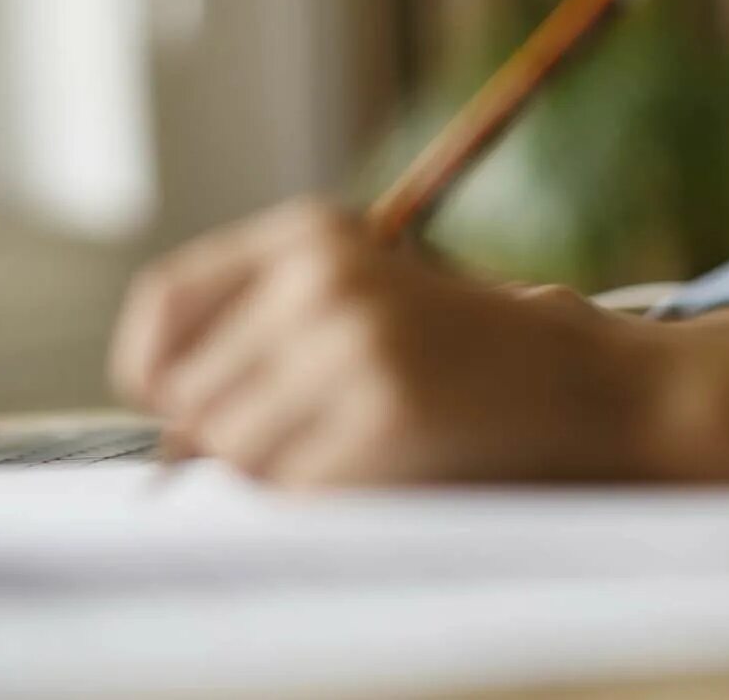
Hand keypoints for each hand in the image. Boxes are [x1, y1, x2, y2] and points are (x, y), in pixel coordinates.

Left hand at [109, 198, 665, 486]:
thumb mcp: (359, 297)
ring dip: (275, 471)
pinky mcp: (385, 410)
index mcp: (311, 231)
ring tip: (349, 444)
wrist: (579, 378)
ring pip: (234, 450)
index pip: (167, 299)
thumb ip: (262, 332)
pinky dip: (322, 497)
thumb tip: (167, 432)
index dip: (149, 365)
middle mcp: (322, 274)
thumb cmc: (457, 349)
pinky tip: (379, 465)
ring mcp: (354, 341)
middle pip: (190, 393)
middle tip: (298, 435)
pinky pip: (293, 491)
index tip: (167, 404)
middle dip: (226, 435)